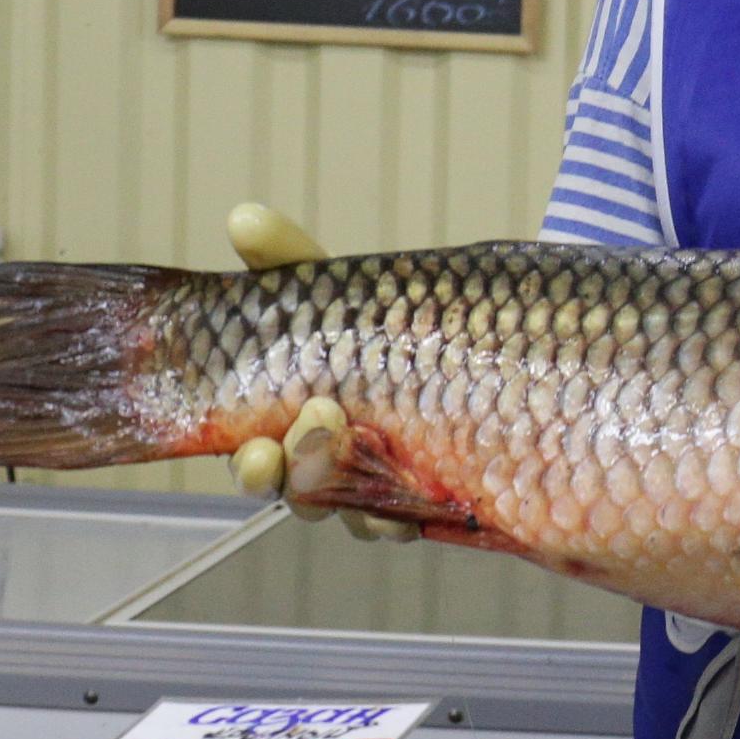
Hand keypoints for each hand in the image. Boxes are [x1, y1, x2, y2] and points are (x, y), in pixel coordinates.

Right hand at [220, 204, 417, 543]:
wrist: (497, 344)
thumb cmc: (396, 317)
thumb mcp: (341, 285)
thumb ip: (288, 257)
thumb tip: (242, 218)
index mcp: (289, 420)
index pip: (255, 455)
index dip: (251, 465)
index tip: (253, 451)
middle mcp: (330, 462)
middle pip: (299, 492)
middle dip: (297, 473)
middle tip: (316, 429)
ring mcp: (381, 485)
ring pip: (354, 514)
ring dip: (355, 496)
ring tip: (368, 449)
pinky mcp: (431, 501)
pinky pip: (413, 521)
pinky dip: (412, 512)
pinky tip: (425, 494)